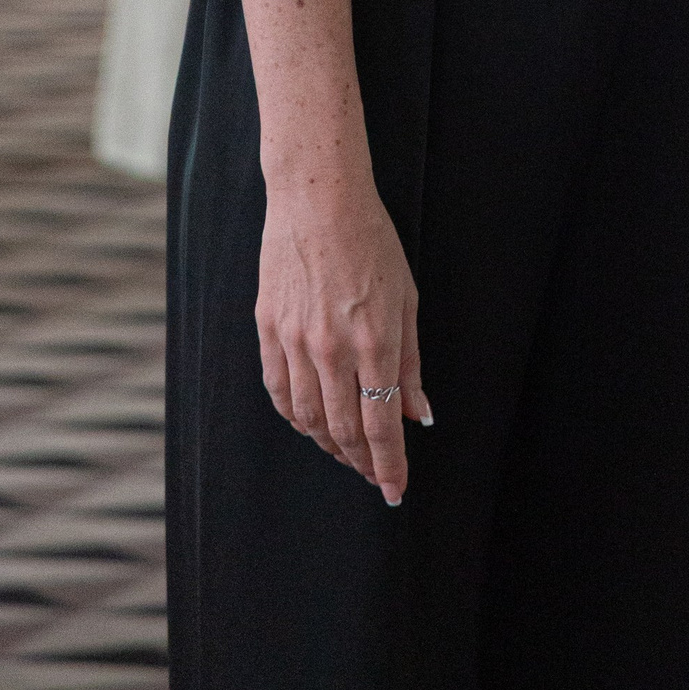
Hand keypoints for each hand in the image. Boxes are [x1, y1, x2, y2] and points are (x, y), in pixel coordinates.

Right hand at [256, 172, 430, 504]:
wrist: (317, 198)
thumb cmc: (371, 241)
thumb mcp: (406, 297)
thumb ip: (410, 361)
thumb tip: (419, 414)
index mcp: (374, 339)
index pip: (381, 424)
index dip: (389, 465)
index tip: (394, 491)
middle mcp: (331, 348)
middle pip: (343, 429)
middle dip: (361, 461)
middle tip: (373, 474)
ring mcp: (295, 340)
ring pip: (308, 418)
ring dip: (328, 444)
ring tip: (345, 452)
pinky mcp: (268, 329)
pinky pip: (279, 390)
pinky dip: (295, 417)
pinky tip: (310, 422)